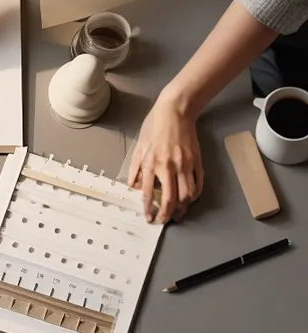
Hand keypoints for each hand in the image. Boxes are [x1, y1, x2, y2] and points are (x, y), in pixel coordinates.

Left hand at [128, 95, 203, 223]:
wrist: (175, 112)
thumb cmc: (154, 127)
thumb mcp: (139, 146)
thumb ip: (136, 167)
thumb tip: (134, 186)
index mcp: (152, 163)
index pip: (149, 192)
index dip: (149, 208)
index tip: (150, 218)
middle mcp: (169, 167)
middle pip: (171, 199)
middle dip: (167, 214)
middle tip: (164, 220)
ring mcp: (185, 165)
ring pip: (187, 195)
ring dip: (182, 208)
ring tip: (177, 213)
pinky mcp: (197, 162)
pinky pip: (198, 185)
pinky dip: (194, 196)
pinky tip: (188, 200)